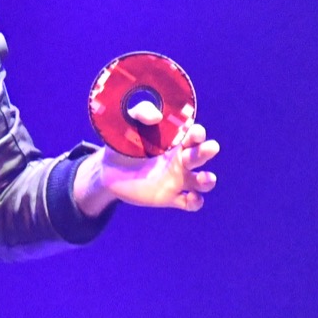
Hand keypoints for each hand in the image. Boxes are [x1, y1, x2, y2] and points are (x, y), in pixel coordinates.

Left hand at [75, 102, 220, 215]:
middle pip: (201, 155)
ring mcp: (177, 180)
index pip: (193, 135)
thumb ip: (141, 113)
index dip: (197, 134)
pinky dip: (196, 202)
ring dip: (207, 180)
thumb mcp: (129, 122)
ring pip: (202, 182)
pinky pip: (190, 203)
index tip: (195, 133)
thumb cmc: (123, 142)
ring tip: (204, 178)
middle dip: (207, 151)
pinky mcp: (169, 197)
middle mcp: (180, 160)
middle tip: (210, 148)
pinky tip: (192, 197)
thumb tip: (156, 117)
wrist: (108, 171)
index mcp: (175, 141)